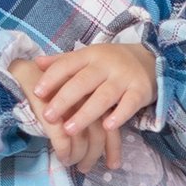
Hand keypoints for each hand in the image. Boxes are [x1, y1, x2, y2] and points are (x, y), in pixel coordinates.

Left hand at [30, 43, 155, 171]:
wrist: (150, 59)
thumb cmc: (111, 62)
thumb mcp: (88, 57)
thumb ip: (63, 61)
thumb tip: (36, 62)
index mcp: (90, 55)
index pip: (67, 64)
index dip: (51, 78)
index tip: (36, 93)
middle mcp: (106, 65)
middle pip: (83, 82)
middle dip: (64, 100)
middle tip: (48, 117)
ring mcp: (124, 78)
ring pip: (103, 97)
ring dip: (85, 114)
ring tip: (69, 130)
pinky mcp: (140, 91)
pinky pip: (129, 104)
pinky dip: (119, 115)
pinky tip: (107, 127)